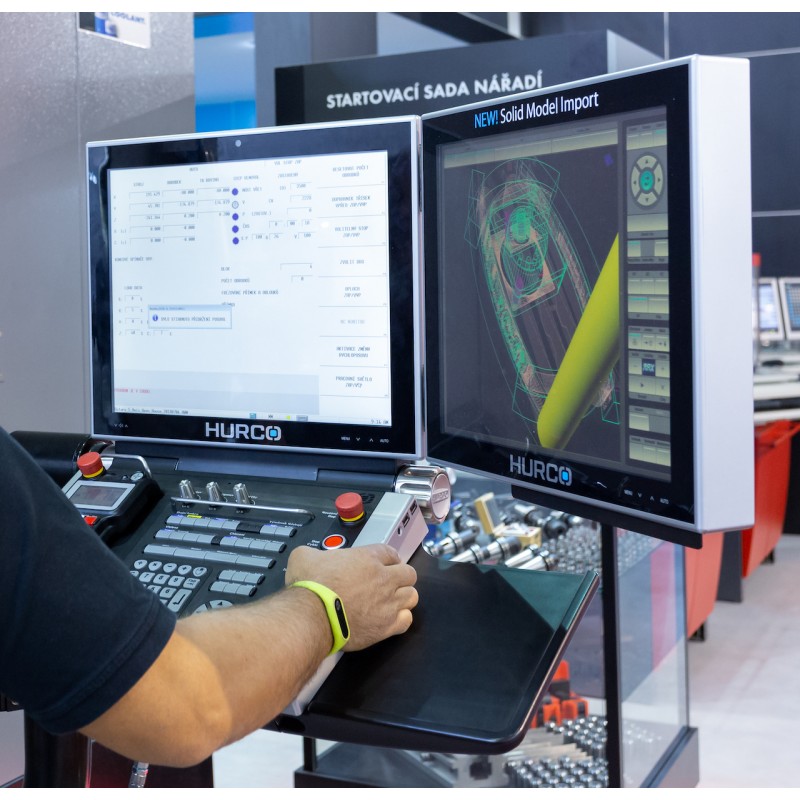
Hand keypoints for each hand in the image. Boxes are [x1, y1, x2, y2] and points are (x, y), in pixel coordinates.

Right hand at [285, 543, 417, 650]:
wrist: (312, 615)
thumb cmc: (309, 587)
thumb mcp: (303, 557)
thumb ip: (312, 553)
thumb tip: (309, 557)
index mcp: (367, 558)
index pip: (390, 553)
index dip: (388, 559)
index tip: (384, 564)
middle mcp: (383, 578)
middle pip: (408, 573)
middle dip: (400, 577)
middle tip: (389, 583)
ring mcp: (387, 603)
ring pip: (411, 596)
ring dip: (403, 597)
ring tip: (391, 601)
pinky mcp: (386, 626)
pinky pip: (406, 620)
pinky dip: (401, 619)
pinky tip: (390, 619)